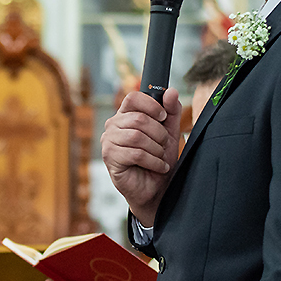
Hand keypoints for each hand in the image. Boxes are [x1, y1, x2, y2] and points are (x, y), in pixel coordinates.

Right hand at [101, 89, 181, 224]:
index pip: (133, 97)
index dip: (151, 105)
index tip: (163, 117)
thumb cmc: (159, 159)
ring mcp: (108, 141)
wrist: (156, 188)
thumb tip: (170, 91)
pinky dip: (153, 161)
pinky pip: (135, 154)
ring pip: (137, 136)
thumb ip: (172, 112)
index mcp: (126, 115)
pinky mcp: (110, 158)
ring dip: (156, 149)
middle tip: (164, 145)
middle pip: (138, 119)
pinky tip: (158, 166)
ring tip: (160, 157)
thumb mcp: (170, 133)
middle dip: (159, 133)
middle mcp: (113, 125)